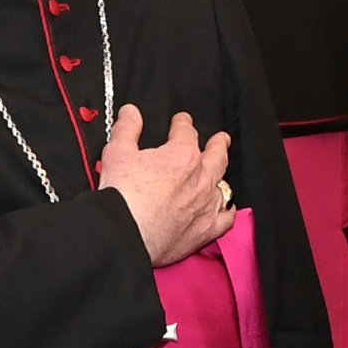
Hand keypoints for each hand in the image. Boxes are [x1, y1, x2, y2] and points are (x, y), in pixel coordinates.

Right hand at [100, 103, 234, 266]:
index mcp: (183, 155)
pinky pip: (226, 218)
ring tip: (221, 170)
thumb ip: (127, 129)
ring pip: (223, 185)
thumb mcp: (118, 152)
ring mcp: (205, 205)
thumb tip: (131, 113)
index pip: (187, 132)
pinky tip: (228, 208)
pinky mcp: (205, 230)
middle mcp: (201, 178)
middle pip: (217, 155)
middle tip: (220, 138)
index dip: (183, 124)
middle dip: (218, 143)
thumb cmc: (122, 196)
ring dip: (222, 175)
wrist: (126, 234)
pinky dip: (228, 210)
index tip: (182, 121)